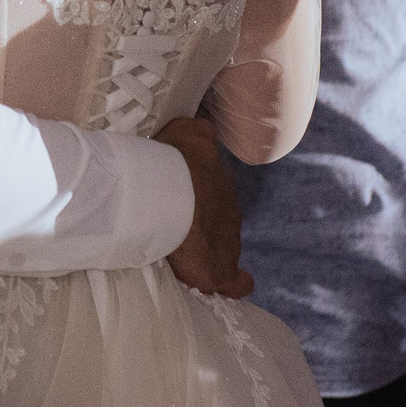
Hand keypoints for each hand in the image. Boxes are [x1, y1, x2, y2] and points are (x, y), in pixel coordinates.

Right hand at [157, 117, 253, 298]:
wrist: (171, 191)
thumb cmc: (175, 160)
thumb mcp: (189, 131)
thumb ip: (199, 128)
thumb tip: (205, 122)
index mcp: (219, 187)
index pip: (213, 198)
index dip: (200, 204)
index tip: (186, 207)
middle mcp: (228, 213)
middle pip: (219, 225)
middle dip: (203, 229)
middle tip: (178, 234)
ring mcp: (227, 242)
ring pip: (224, 250)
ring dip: (209, 254)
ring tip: (189, 261)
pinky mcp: (219, 270)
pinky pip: (234, 282)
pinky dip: (233, 284)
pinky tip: (227, 285)